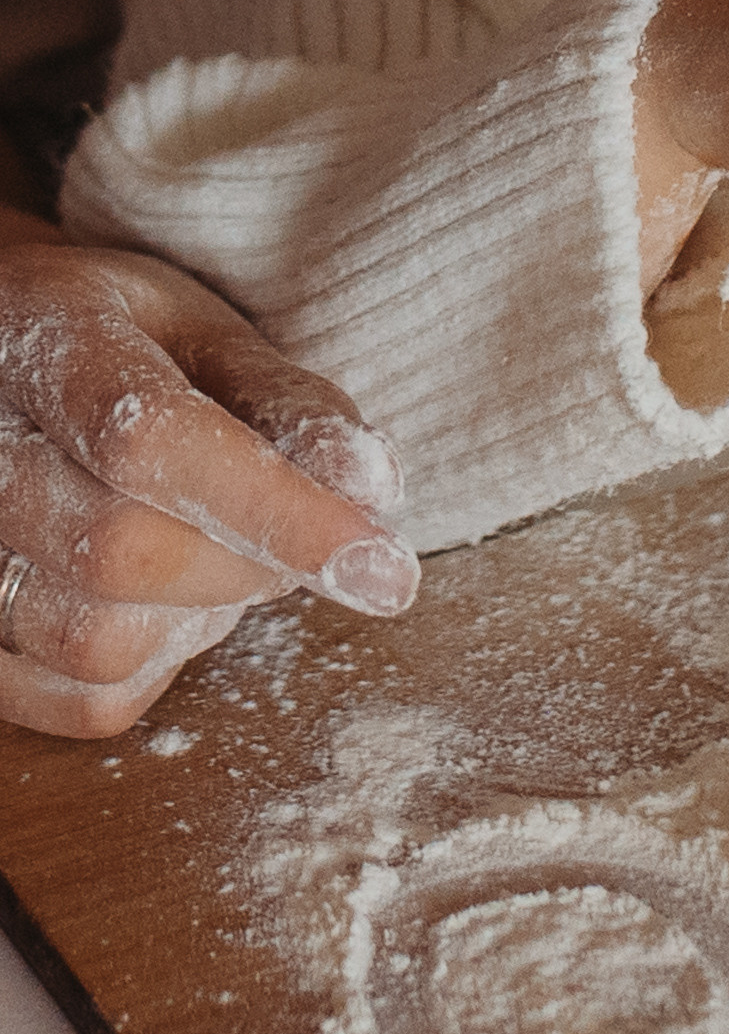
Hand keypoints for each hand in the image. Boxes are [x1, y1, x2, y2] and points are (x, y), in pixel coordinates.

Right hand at [0, 217, 418, 740]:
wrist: (12, 365)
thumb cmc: (127, 348)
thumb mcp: (208, 333)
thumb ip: (287, 402)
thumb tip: (370, 487)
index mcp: (49, 339)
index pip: (151, 442)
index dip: (277, 510)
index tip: (385, 568)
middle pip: (122, 554)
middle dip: (251, 563)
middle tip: (297, 532)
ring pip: (97, 642)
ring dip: (203, 617)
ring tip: (216, 551)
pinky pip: (80, 700)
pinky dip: (158, 666)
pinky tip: (167, 600)